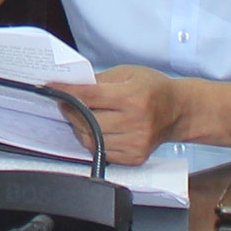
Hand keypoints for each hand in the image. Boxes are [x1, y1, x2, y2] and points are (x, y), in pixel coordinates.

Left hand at [61, 66, 186, 165]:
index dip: (67, 91)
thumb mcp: (127, 73)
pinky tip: (94, 128)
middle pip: (88, 120)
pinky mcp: (135, 157)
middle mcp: (136, 123)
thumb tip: (70, 85)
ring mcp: (136, 143)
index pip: (90, 96)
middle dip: (71, 110)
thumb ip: (98, 79)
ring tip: (79, 115)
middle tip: (65, 102)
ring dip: (79, 126)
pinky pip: (102, 152)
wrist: (178, 111)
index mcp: (133, 98)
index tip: (52, 87)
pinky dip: (92, 140)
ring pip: (91, 139)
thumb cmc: (153, 89)